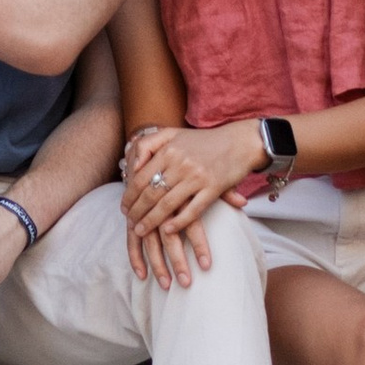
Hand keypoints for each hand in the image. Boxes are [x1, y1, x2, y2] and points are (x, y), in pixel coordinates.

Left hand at [121, 118, 262, 277]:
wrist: (240, 142)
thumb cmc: (204, 140)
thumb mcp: (173, 133)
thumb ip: (149, 144)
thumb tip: (132, 165)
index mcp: (169, 149)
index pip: (141, 177)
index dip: (130, 195)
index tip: (124, 208)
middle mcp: (181, 162)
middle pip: (151, 193)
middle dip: (137, 211)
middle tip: (130, 223)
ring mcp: (197, 176)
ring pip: (167, 204)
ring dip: (151, 221)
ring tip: (141, 231)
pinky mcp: (213, 188)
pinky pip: (192, 210)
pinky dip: (178, 223)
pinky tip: (168, 230)